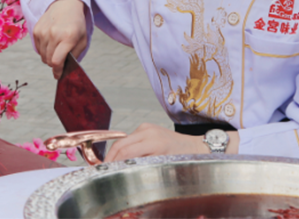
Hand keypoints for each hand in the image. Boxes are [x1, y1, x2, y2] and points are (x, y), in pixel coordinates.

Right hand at [32, 0, 87, 79]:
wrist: (66, 4)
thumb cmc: (76, 24)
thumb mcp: (82, 40)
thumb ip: (75, 56)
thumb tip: (65, 70)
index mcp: (68, 37)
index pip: (57, 61)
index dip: (57, 71)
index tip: (58, 75)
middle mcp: (54, 34)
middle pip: (48, 60)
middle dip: (54, 65)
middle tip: (59, 61)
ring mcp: (43, 31)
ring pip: (42, 55)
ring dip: (48, 57)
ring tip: (56, 48)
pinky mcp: (36, 30)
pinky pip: (37, 48)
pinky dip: (43, 49)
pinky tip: (50, 42)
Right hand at [104, 123, 239, 161]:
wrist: (196, 147)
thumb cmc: (184, 159)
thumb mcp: (163, 166)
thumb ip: (143, 166)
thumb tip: (125, 170)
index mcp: (153, 142)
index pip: (125, 152)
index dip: (113, 162)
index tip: (106, 171)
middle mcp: (148, 131)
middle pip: (120, 144)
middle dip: (110, 158)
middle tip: (102, 169)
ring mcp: (146, 127)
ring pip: (123, 140)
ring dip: (115, 153)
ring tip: (110, 166)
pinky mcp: (146, 127)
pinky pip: (129, 138)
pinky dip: (123, 148)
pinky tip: (121, 158)